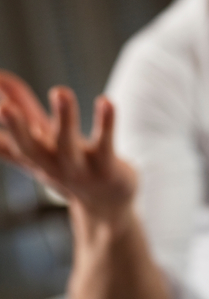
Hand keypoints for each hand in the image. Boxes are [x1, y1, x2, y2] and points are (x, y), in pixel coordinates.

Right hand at [0, 71, 136, 221]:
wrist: (105, 207)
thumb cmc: (68, 167)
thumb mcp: (40, 145)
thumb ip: (19, 116)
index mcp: (34, 155)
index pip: (10, 139)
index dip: (0, 122)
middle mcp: (51, 163)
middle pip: (29, 147)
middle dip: (16, 127)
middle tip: (3, 106)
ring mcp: (79, 168)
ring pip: (68, 144)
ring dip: (64, 118)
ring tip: (60, 91)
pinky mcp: (107, 169)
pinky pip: (106, 144)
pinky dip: (106, 123)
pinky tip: (105, 101)